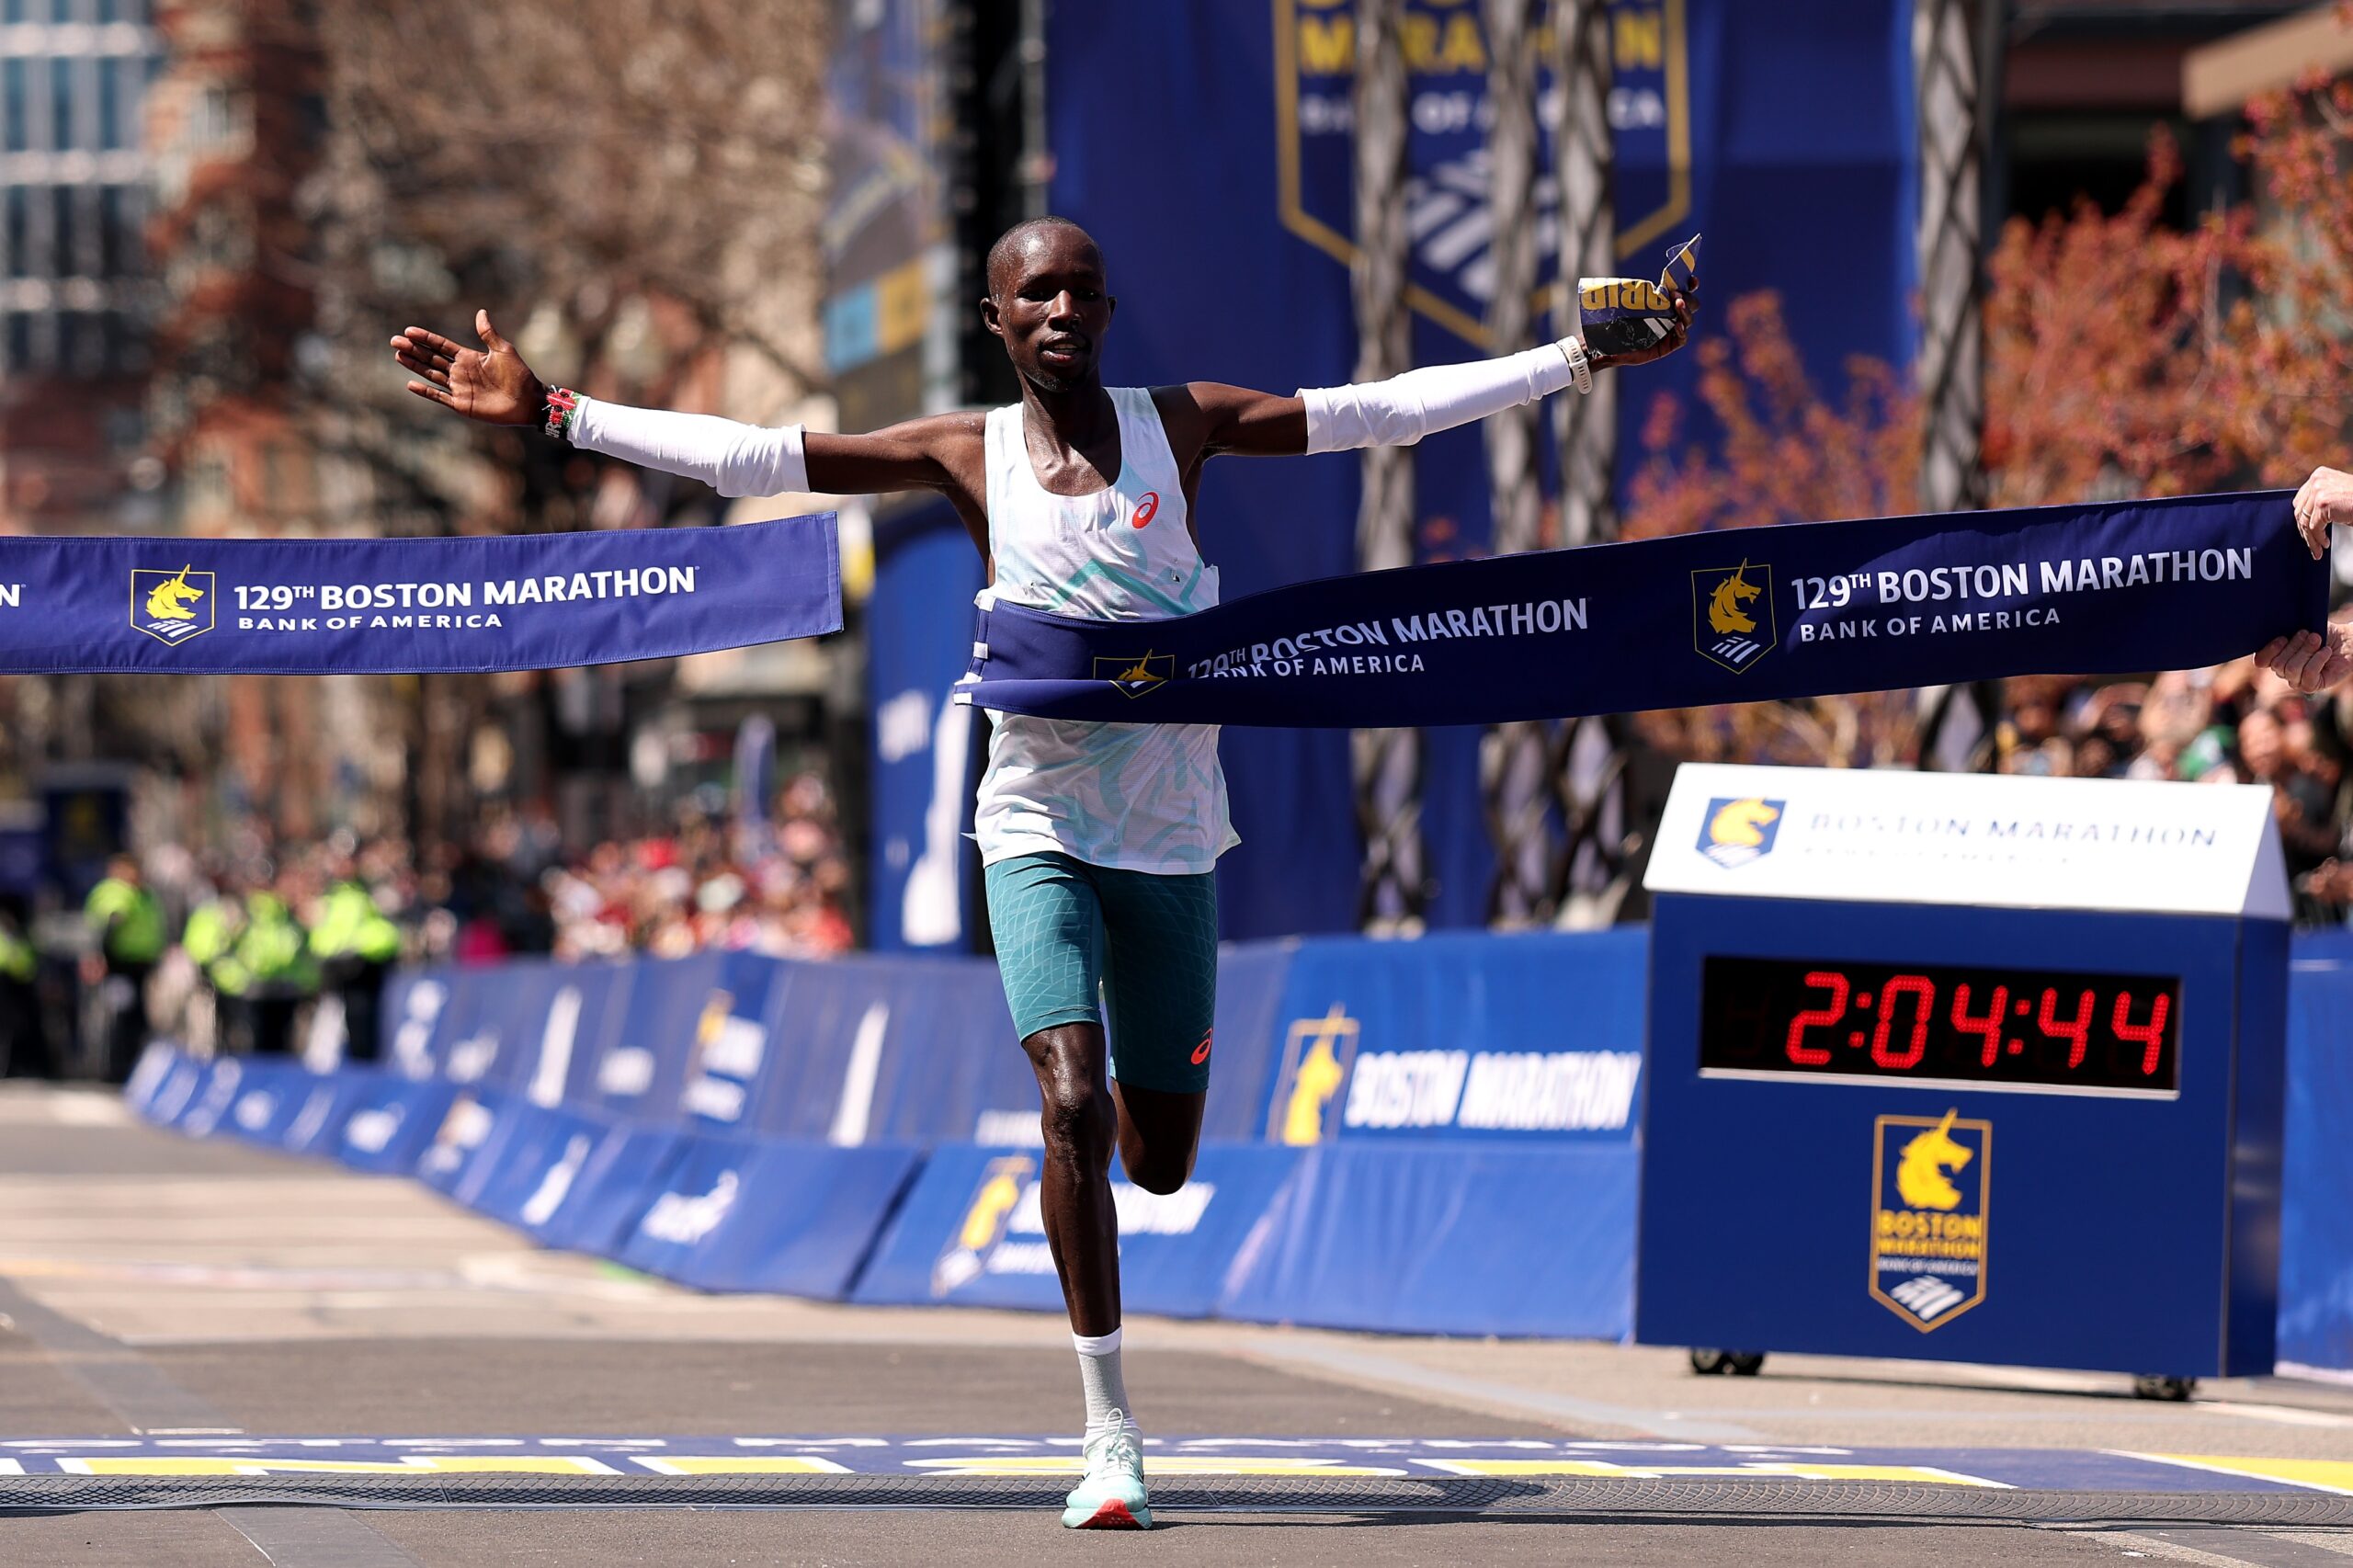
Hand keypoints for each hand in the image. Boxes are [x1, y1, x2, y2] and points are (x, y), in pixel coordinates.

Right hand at [390, 310, 545, 425]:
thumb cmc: (519, 375)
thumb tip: (481, 312)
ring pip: (431, 374)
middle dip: (413, 350)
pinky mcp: (461, 404)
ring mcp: (459, 388)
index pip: (441, 346)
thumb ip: (488, 333)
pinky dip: (425, 391)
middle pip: (431, 358)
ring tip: (397, 356)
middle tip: (394, 341)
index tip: (408, 331)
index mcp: (469, 357)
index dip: (426, 338)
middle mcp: (461, 372)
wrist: (528, 401)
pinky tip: (410, 384)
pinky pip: (439, 397)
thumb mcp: (503, 350)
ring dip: (415, 365)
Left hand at [1588, 283, 1695, 371]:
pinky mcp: (1669, 345)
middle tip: (1675, 294)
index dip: (1690, 284)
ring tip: (1677, 304)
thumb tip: (1637, 283)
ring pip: (1688, 320)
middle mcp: (1672, 315)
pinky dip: (1682, 331)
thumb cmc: (1618, 324)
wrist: (1610, 347)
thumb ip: (1637, 296)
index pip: (1683, 290)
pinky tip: (1677, 325)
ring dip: (1684, 311)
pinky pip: (1682, 338)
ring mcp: (1672, 330)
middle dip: (1687, 298)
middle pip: (1691, 304)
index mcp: (1665, 302)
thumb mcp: (1627, 306)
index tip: (1692, 279)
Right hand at [2258, 621, 2352, 692]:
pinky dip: (2318, 660)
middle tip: (2310, 635)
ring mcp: (2296, 681)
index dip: (2269, 650)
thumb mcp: (2301, 627)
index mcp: (2276, 657)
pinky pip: (2308, 675)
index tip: (2284, 637)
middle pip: (2278, 663)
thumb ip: (2284, 631)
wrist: (2347, 640)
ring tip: (2319, 641)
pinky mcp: (2311, 686)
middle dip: (2295, 646)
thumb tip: (2273, 632)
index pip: (2260, 661)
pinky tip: (2326, 652)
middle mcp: (2283, 672)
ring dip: (2307, 651)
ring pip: (2291, 669)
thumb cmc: (2323, 633)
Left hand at [2292, 466, 2352, 558]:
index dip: (2302, 519)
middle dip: (2305, 531)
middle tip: (2312, 544)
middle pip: (2300, 511)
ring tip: (2317, 549)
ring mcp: (2318, 490)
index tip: (2305, 531)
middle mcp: (2317, 480)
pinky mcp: (2323, 503)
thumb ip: (2321, 500)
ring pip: (2306, 521)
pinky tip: (2324, 544)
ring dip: (2311, 539)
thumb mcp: (2337, 495)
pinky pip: (2314, 527)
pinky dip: (2318, 539)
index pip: (2301, 501)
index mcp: (2319, 475)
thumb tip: (2304, 519)